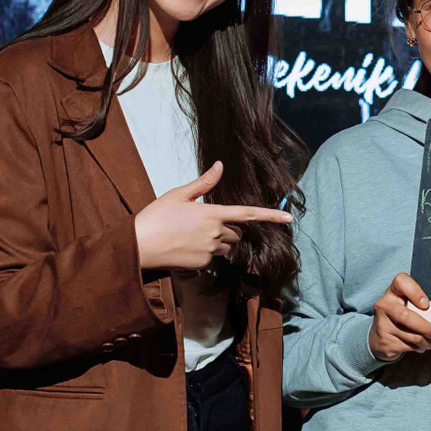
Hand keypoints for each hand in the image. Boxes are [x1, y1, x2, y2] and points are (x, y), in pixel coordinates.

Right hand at [134, 162, 293, 270]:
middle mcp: (215, 233)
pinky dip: (205, 253)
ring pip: (227, 247)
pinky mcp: (203, 264)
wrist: (140, 244)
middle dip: (228, 229)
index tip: (290, 218)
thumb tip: (220, 165)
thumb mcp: (179, 194)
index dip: (271, 215)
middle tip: (202, 224)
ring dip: (218, 242)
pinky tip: (186, 247)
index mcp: (212, 213)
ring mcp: (210, 251)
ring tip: (192, 235)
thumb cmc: (157, 216)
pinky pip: (213, 258)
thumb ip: (203, 182)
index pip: (249, 214)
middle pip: (237, 233)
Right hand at [369, 272, 430, 361]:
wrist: (380, 337)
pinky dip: (418, 348)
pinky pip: (408, 346)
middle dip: (425, 327)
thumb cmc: (402, 317)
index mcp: (393, 291)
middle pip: (405, 316)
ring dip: (425, 341)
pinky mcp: (385, 341)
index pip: (401, 281)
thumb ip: (421, 307)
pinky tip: (419, 346)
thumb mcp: (409, 306)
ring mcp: (382, 325)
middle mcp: (384, 305)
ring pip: (410, 336)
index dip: (415, 292)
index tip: (426, 305)